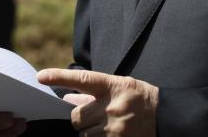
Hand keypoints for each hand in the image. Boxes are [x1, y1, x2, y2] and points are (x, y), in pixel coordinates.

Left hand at [38, 69, 158, 136]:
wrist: (166, 116)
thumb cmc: (140, 98)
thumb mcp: (119, 87)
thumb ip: (93, 93)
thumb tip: (67, 98)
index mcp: (112, 87)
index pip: (82, 80)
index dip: (60, 77)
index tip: (41, 76)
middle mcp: (112, 107)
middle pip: (77, 118)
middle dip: (79, 119)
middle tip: (90, 117)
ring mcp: (115, 128)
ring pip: (84, 135)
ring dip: (89, 132)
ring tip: (105, 126)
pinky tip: (107, 133)